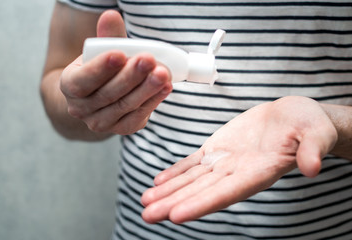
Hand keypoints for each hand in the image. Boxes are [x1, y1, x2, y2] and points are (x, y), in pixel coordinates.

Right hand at [59, 10, 171, 134]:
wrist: (96, 98)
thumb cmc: (98, 70)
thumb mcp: (98, 52)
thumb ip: (107, 36)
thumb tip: (111, 16)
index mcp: (70, 86)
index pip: (83, 80)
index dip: (101, 68)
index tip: (119, 54)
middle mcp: (82, 109)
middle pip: (108, 94)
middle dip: (131, 76)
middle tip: (149, 60)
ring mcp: (101, 122)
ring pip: (125, 106)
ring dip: (146, 89)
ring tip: (163, 73)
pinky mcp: (121, 128)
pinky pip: (138, 117)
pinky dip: (153, 101)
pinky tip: (165, 88)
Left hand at [141, 96, 337, 223]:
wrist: (293, 115)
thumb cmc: (308, 123)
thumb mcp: (316, 132)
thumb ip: (312, 149)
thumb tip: (313, 167)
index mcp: (260, 171)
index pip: (228, 193)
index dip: (202, 204)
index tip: (176, 215)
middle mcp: (238, 172)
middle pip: (202, 192)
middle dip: (174, 203)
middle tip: (147, 215)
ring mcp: (226, 161)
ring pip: (192, 179)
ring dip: (168, 191)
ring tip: (145, 201)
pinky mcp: (218, 149)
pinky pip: (193, 162)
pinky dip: (176, 172)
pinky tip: (160, 181)